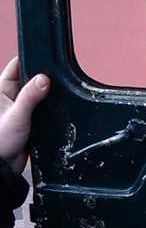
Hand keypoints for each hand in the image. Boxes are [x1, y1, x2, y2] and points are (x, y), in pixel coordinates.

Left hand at [0, 57, 49, 172]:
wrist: (4, 167)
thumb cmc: (0, 140)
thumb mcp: (16, 115)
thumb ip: (30, 96)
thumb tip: (44, 79)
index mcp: (2, 89)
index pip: (17, 65)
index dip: (31, 60)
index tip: (47, 60)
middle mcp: (12, 96)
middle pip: (32, 78)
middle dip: (44, 78)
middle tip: (56, 80)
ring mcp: (22, 107)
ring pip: (40, 94)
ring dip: (48, 95)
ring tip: (57, 96)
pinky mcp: (32, 119)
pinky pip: (44, 109)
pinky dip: (50, 109)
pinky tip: (57, 110)